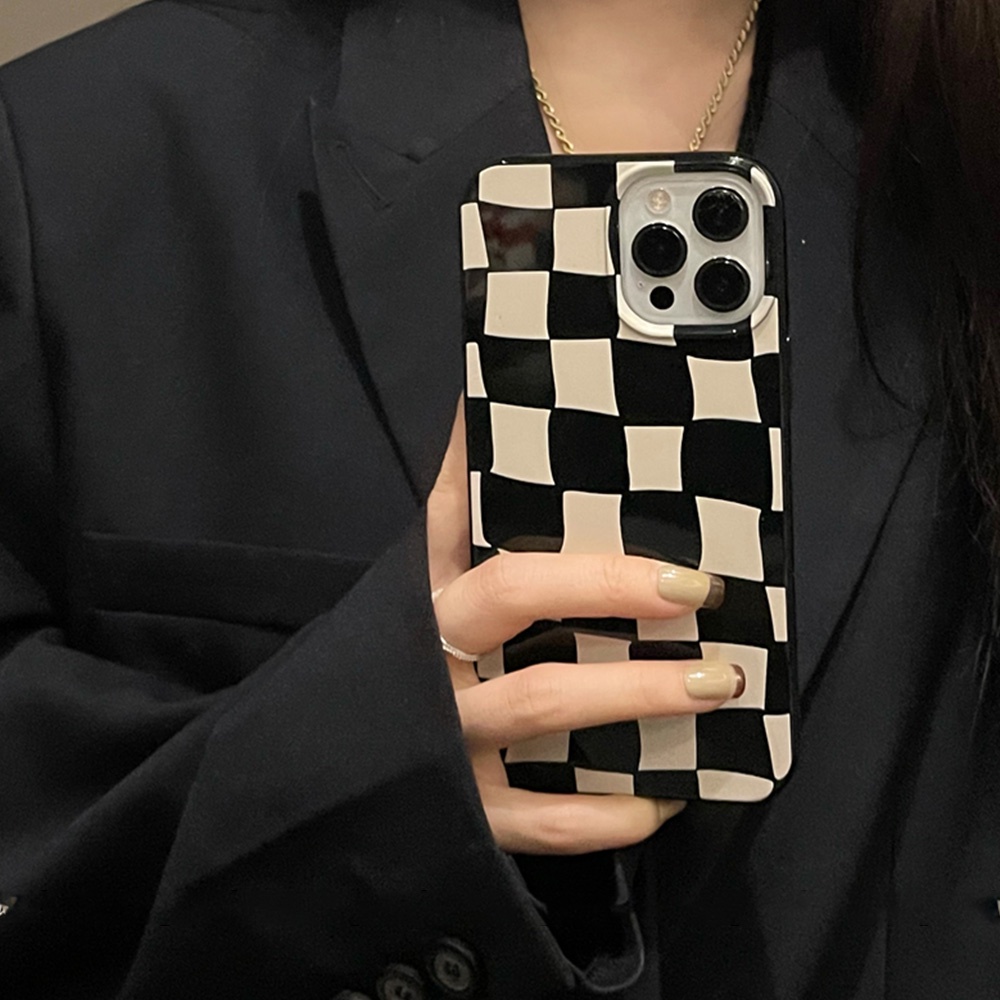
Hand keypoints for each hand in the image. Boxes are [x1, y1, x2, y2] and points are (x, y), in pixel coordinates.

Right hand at [427, 399, 741, 854]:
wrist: (323, 777)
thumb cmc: (392, 668)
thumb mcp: (414, 589)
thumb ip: (449, 513)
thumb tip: (475, 412)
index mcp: (423, 599)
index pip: (466, 528)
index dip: (529, 503)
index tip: (613, 499)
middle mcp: (430, 656)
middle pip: (516, 597)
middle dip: (609, 584)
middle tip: (698, 587)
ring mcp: (447, 735)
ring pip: (544, 702)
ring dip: (637, 693)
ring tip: (717, 682)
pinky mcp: (469, 811)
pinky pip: (548, 819)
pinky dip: (613, 812)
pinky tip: (666, 797)